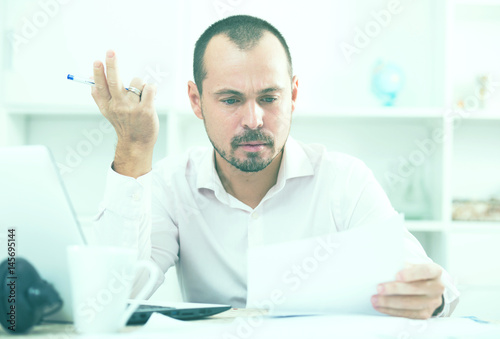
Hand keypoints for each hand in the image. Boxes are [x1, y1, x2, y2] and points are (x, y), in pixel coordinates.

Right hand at [91, 50, 158, 176]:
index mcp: (108, 105)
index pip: (101, 86)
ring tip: (141, 97)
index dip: (99, 73)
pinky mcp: (146, 110)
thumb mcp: (107, 112)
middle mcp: (119, 106)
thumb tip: (90, 78)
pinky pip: (150, 89)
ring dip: (141, 86)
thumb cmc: (124, 124)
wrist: (136, 143)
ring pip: (137, 83)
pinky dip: (151, 89)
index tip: (97, 61)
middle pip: (114, 82)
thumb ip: (98, 96)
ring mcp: (133, 108)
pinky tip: (150, 96)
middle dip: (112, 65)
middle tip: (110, 52)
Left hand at [371, 263, 444, 318]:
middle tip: (379, 288)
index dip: (412, 274)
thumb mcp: (413, 265)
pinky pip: (407, 314)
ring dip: (390, 302)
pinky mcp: (425, 314)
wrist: (427, 286)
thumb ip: (403, 265)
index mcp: (435, 272)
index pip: (426, 271)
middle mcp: (437, 288)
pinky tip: (380, 307)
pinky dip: (391, 310)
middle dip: (395, 289)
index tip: (397, 275)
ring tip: (375, 299)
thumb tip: (386, 268)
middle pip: (415, 289)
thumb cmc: (416, 273)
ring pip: (410, 304)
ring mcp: (432, 302)